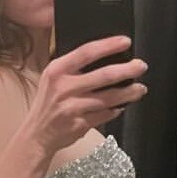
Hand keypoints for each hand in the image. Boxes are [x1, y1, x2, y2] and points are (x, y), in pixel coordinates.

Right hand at [27, 36, 147, 156]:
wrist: (36, 135)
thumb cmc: (48, 104)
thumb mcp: (52, 79)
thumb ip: (72, 67)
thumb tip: (105, 57)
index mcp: (57, 70)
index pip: (87, 52)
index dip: (109, 45)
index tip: (126, 42)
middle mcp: (64, 88)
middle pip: (103, 75)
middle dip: (127, 70)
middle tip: (141, 66)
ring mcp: (72, 108)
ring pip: (108, 98)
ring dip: (128, 93)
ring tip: (140, 89)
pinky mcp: (79, 124)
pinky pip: (104, 115)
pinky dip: (115, 111)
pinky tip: (121, 107)